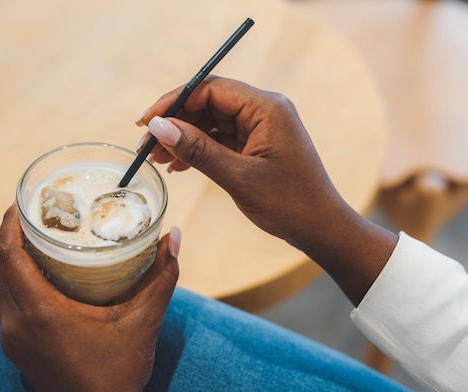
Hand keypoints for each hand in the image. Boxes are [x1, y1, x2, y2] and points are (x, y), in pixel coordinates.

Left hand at [0, 205, 180, 391]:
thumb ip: (161, 277)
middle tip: (40, 214)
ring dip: (16, 260)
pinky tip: (45, 275)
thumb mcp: (144, 322)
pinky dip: (21, 282)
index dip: (9, 224)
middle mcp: (17, 323)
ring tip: (42, 238)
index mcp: (40, 312)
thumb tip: (174, 236)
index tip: (21, 202)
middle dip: (15, 236)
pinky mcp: (17, 348)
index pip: (8, 256)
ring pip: (4, 286)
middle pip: (3, 267)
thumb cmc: (118, 373)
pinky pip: (10, 304)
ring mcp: (13, 338)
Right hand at [138, 76, 339, 250]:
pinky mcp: (258, 144)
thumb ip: (197, 149)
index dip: (174, 102)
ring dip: (184, 138)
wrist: (320, 227)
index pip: (210, 88)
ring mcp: (261, 127)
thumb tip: (159, 126)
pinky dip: (199, 150)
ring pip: (212, 122)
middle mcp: (264, 110)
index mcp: (266, 107)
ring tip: (158, 159)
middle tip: (147, 146)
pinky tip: (179, 165)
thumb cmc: (289, 203)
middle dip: (176, 123)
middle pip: (209, 103)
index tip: (146, 122)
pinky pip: (222, 138)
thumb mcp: (238, 177)